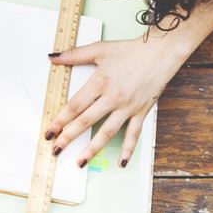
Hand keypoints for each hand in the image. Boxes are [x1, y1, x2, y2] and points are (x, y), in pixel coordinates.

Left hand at [45, 35, 182, 166]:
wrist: (162, 52)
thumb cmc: (132, 50)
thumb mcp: (100, 49)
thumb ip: (74, 55)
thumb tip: (53, 57)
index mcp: (100, 82)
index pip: (75, 106)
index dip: (60, 120)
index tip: (49, 132)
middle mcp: (113, 97)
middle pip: (86, 121)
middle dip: (69, 137)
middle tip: (56, 149)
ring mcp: (128, 107)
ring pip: (107, 132)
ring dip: (93, 149)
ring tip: (80, 162)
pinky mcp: (141, 111)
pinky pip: (133, 133)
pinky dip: (127, 149)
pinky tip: (121, 162)